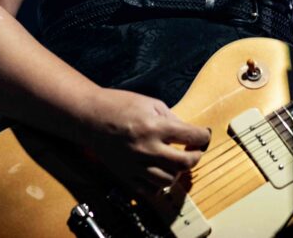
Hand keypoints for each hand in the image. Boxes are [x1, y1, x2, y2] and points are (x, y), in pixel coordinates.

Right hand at [81, 88, 210, 196]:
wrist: (89, 117)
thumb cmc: (120, 105)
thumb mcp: (151, 103)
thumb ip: (172, 118)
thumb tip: (189, 132)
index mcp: (155, 127)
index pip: (192, 136)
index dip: (203, 136)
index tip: (203, 135)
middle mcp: (147, 149)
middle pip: (185, 163)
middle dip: (196, 157)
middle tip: (194, 150)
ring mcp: (136, 165)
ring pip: (168, 180)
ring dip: (177, 172)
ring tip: (175, 161)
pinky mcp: (125, 175)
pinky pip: (149, 190)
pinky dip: (159, 184)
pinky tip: (159, 171)